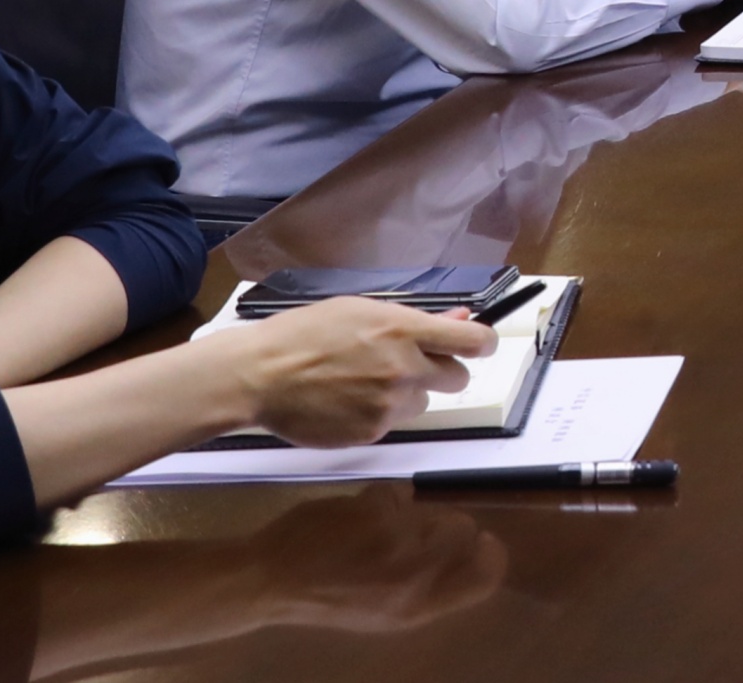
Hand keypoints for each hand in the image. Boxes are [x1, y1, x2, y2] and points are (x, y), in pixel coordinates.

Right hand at [214, 300, 493, 449]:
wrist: (260, 375)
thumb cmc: (304, 334)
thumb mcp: (360, 310)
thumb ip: (413, 320)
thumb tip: (458, 320)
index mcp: (404, 330)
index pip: (472, 342)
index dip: (482, 344)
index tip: (480, 346)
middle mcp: (404, 368)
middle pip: (457, 378)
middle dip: (441, 372)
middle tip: (411, 365)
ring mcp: (389, 403)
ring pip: (423, 402)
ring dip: (406, 394)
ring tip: (364, 382)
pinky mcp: (372, 432)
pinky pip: (392, 422)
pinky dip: (378, 414)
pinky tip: (346, 401)